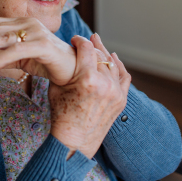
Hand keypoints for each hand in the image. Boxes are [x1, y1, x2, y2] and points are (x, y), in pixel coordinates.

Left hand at [0, 16, 76, 85]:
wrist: (75, 69)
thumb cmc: (48, 62)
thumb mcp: (21, 58)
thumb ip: (2, 57)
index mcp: (20, 24)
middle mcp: (26, 24)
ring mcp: (35, 33)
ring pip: (2, 38)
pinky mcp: (43, 45)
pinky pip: (18, 51)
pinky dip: (1, 57)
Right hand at [49, 34, 130, 158]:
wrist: (74, 141)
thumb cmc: (60, 114)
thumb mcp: (56, 87)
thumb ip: (65, 68)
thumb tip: (67, 52)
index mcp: (87, 79)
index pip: (86, 48)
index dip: (80, 40)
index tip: (74, 39)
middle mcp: (104, 84)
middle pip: (100, 55)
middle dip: (92, 45)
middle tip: (86, 40)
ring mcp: (116, 92)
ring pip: (112, 64)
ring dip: (104, 54)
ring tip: (98, 46)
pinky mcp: (121, 100)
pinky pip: (124, 76)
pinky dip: (119, 66)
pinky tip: (113, 57)